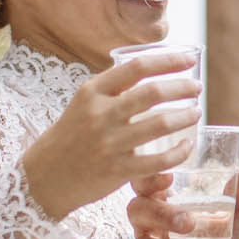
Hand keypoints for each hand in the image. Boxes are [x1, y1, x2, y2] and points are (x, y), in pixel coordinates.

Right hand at [20, 48, 201, 218]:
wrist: (42, 179)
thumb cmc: (69, 138)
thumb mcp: (82, 104)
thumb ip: (112, 90)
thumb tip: (150, 72)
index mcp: (91, 92)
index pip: (136, 67)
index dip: (168, 61)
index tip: (189, 58)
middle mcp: (100, 114)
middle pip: (152, 93)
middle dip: (182, 87)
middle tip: (197, 87)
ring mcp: (109, 143)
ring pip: (160, 124)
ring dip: (185, 116)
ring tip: (196, 113)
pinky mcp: (118, 171)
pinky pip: (159, 160)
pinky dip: (179, 152)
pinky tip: (187, 146)